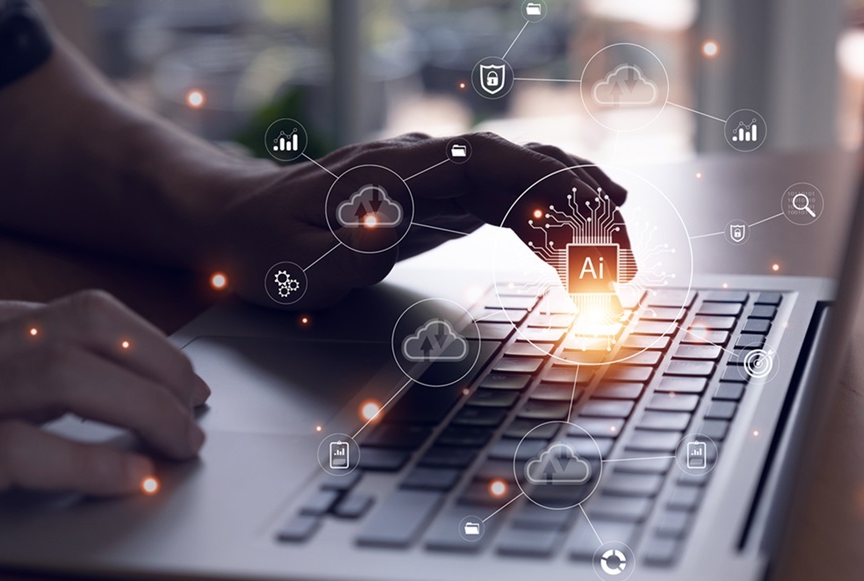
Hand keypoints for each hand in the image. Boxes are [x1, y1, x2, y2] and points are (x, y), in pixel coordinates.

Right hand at [0, 291, 208, 518]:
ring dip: (142, 409)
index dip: (151, 344)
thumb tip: (121, 385)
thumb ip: (15, 379)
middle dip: (161, 372)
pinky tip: (131, 479)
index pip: (81, 313)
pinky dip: (87, 463)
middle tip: (195, 416)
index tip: (188, 380)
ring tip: (181, 445)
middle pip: (85, 333)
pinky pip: (14, 450)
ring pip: (61, 375)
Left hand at [204, 132, 629, 308]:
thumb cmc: (264, 246)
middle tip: (623, 267)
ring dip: (577, 213)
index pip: (487, 162)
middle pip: (522, 165)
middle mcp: (425, 164)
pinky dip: (548, 224)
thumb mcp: (293, 259)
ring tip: (618, 262)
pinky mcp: (441, 201)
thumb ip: (350, 243)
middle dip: (582, 207)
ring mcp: (437, 179)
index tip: (586, 226)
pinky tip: (575, 248)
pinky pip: (508, 203)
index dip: (543, 188)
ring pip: (525, 179)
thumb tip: (403, 225)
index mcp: (394, 172)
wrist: (240, 223)